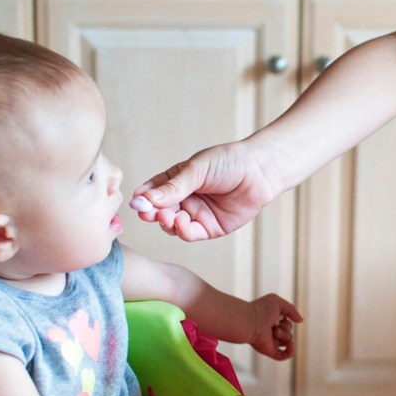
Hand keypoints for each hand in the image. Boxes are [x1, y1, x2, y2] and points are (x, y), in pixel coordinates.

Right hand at [131, 141, 277, 241]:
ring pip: (172, 225)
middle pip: (159, 210)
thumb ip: (173, 187)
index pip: (153, 191)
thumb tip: (145, 198)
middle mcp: (184, 199)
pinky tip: (182, 222)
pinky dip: (182, 231)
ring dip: (166, 222)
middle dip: (151, 213)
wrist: (260, 171)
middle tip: (147, 213)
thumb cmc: (229, 162)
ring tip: (167, 216)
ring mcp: (196, 214)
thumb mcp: (197, 170)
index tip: (136, 202)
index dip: (143, 198)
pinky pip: (190, 234)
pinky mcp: (210, 228)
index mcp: (177, 180)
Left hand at [248, 294, 302, 360]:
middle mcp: (271, 330)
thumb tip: (300, 321)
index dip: (287, 317)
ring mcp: (271, 341)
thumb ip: (292, 309)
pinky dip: (290, 352)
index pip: (286, 320)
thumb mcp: (278, 302)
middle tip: (274, 324)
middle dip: (286, 326)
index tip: (279, 314)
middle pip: (289, 330)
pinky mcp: (270, 351)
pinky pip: (283, 355)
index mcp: (271, 320)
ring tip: (274, 331)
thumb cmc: (261, 310)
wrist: (250, 322)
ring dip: (285, 335)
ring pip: (288, 341)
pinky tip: (290, 345)